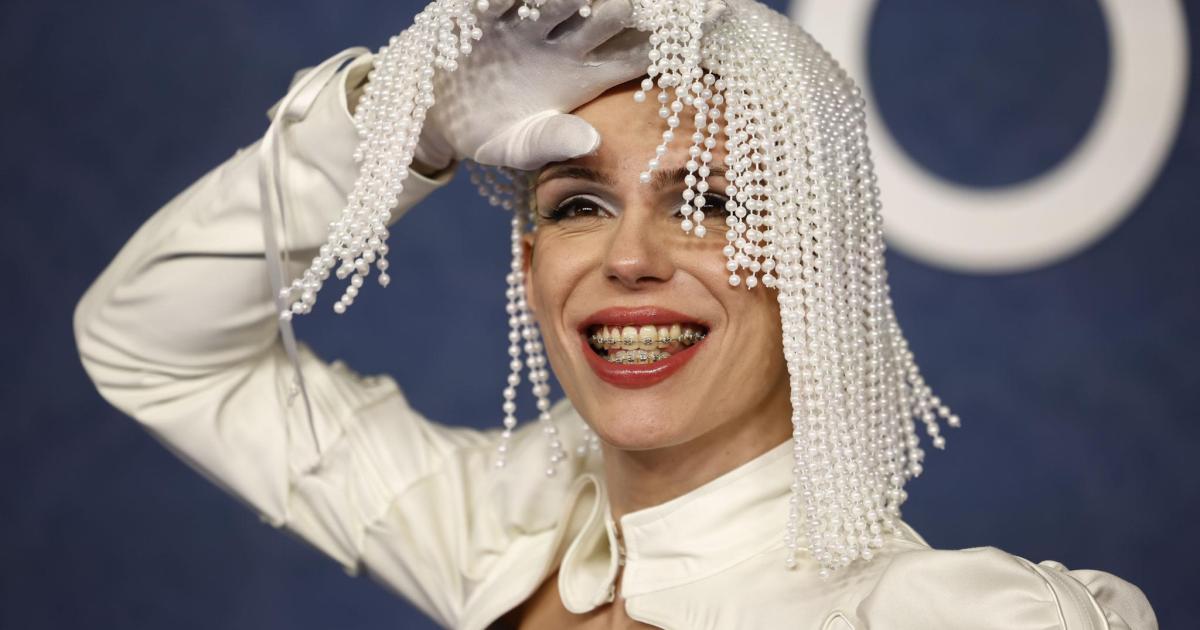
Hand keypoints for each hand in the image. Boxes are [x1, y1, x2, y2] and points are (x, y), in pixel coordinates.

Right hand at [416, 0, 650, 170]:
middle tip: (627, 7)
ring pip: (554, 0)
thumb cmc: (495, 134)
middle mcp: (562, 41)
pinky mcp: (483, 15)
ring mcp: (525, 24)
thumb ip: (554, 142)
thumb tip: (592, 141)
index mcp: (583, 74)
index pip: (628, 57)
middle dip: (617, 8)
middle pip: (599, 18)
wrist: (440, 116)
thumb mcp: (521, 146)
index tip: (670, 40)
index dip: (651, 47)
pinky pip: (495, 1)